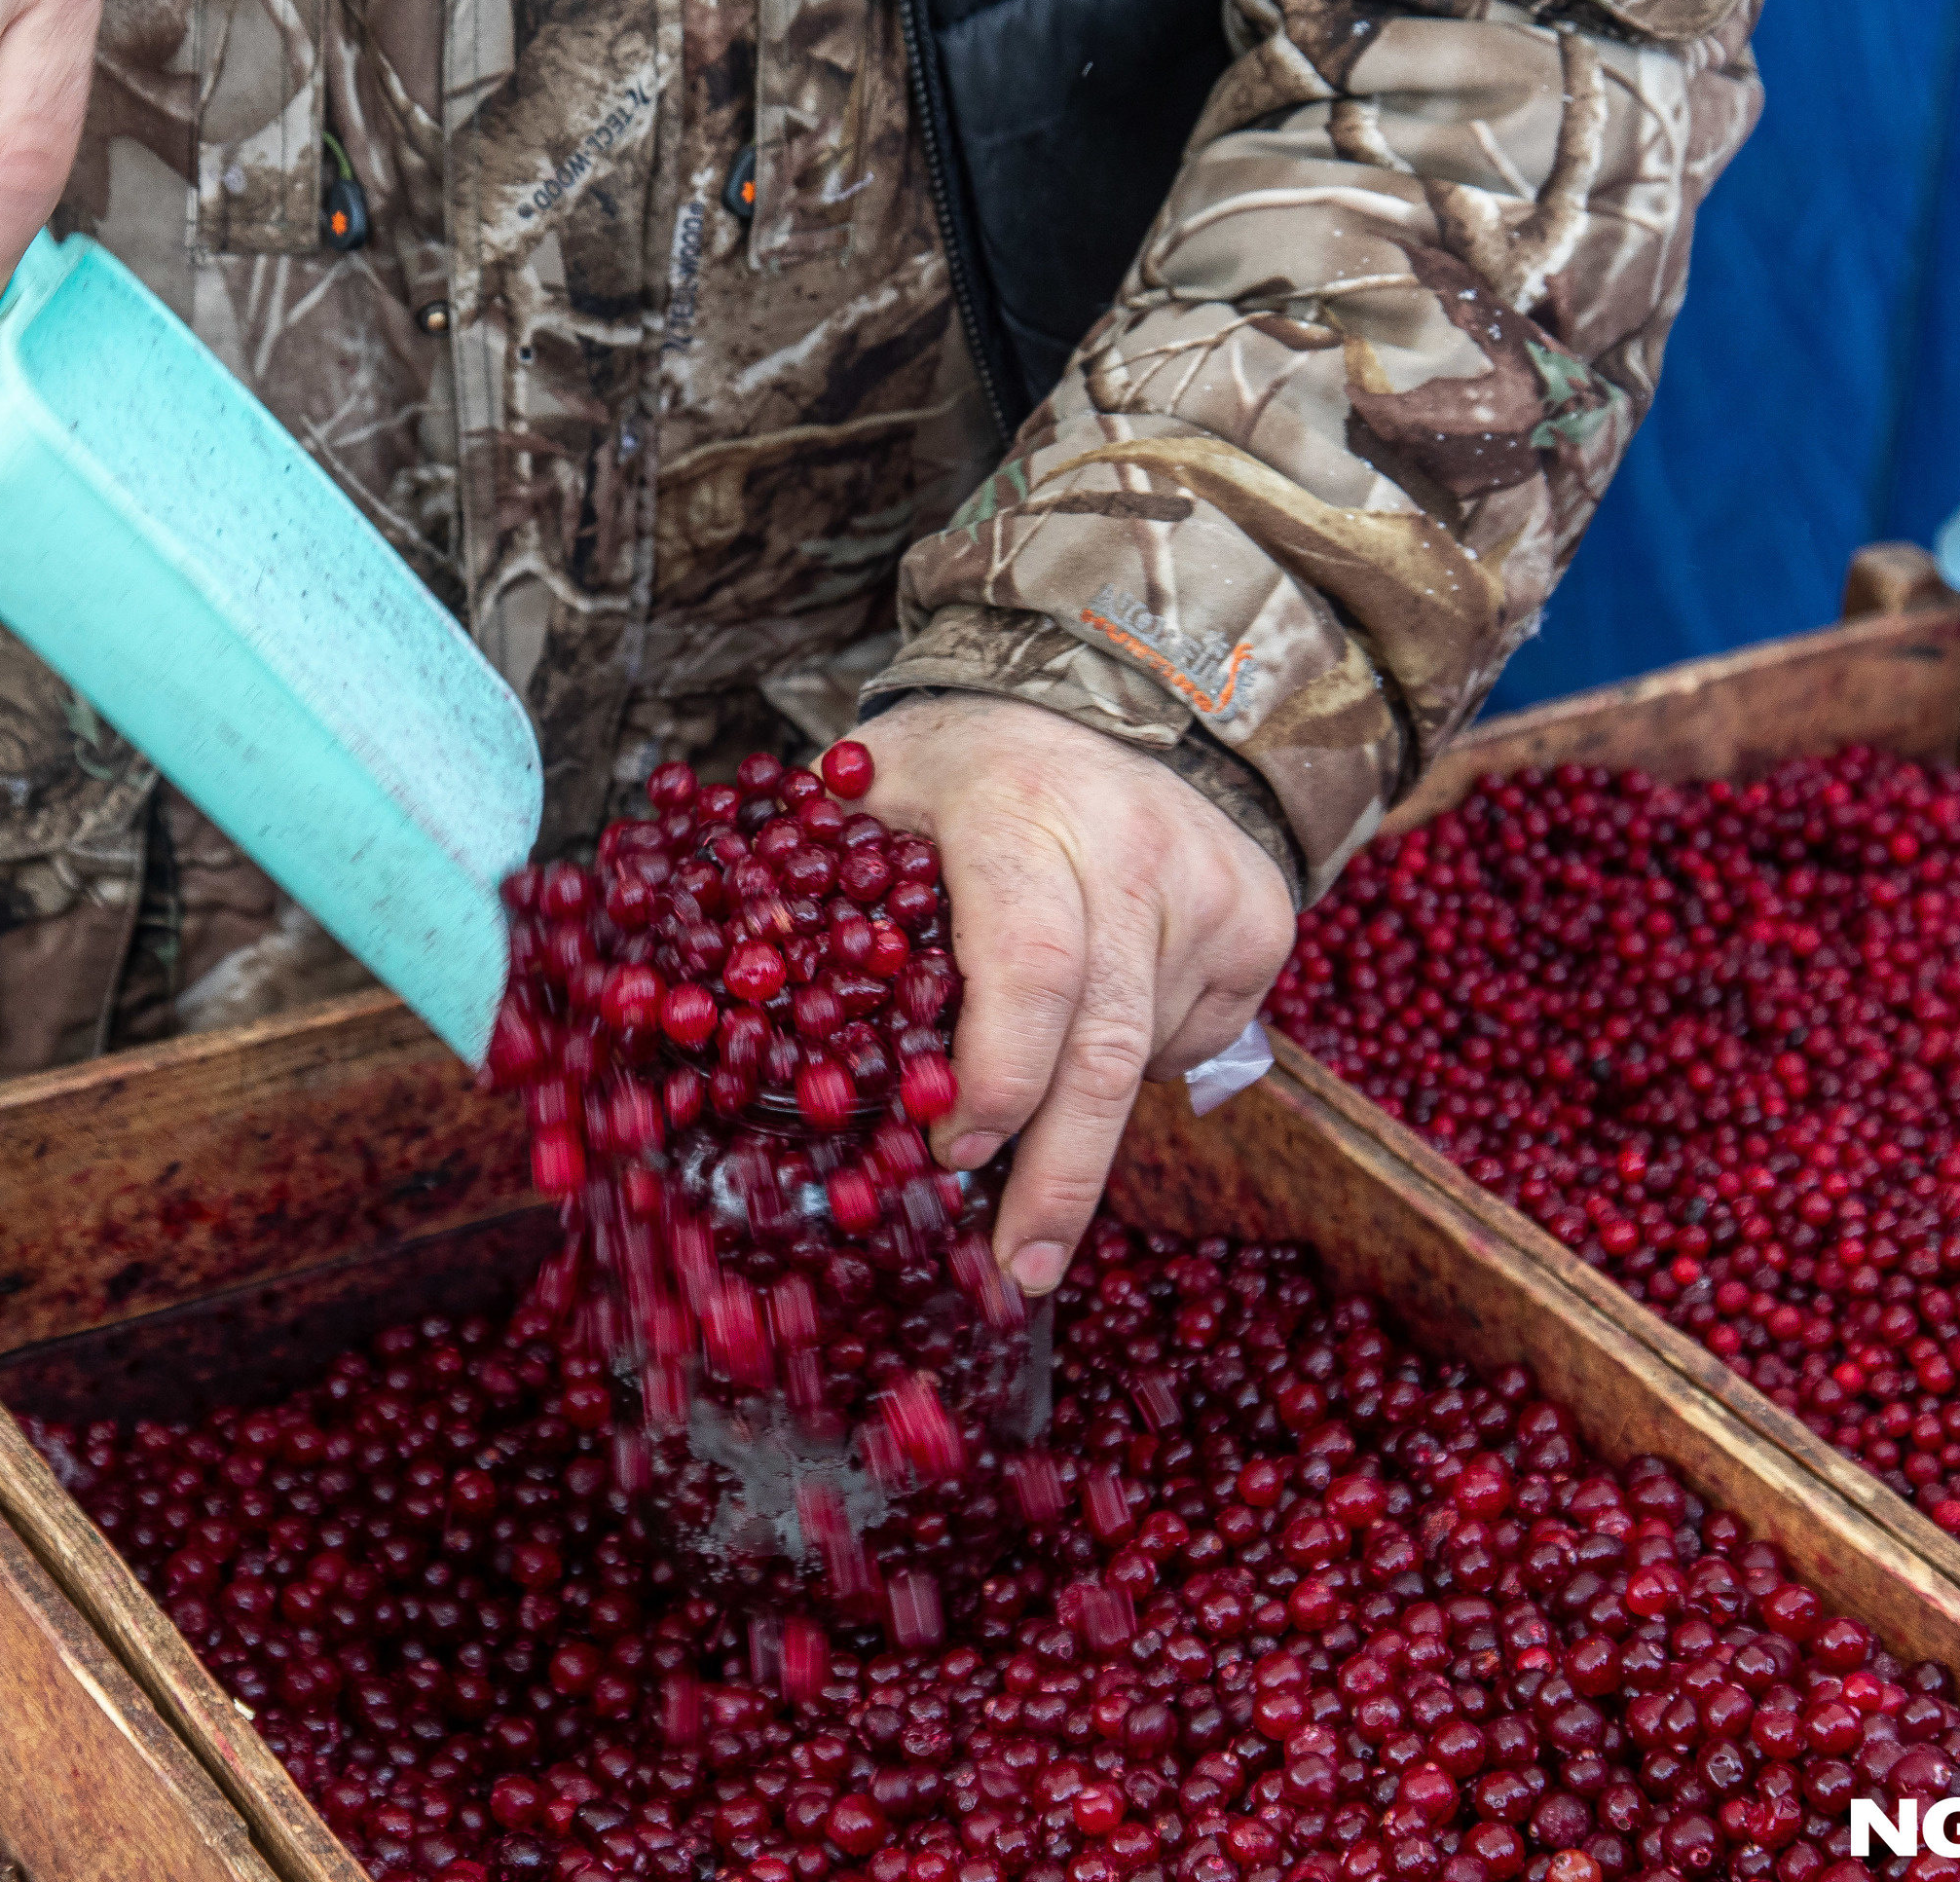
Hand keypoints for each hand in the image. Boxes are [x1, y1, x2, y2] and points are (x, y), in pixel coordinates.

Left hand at [846, 694, 1294, 1296]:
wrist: (1109, 689)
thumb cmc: (965, 764)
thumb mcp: (870, 790)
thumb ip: (803, 878)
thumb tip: (696, 996)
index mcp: (1019, 812)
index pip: (1031, 966)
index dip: (997, 1076)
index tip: (954, 1155)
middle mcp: (1131, 847)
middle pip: (1107, 1047)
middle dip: (1060, 1176)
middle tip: (1021, 1269)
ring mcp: (1210, 886)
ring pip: (1148, 1058)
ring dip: (1080, 1109)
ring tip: (1031, 1092)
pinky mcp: (1264, 920)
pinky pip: (1193, 1041)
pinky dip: (1138, 1061)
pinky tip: (1097, 1013)